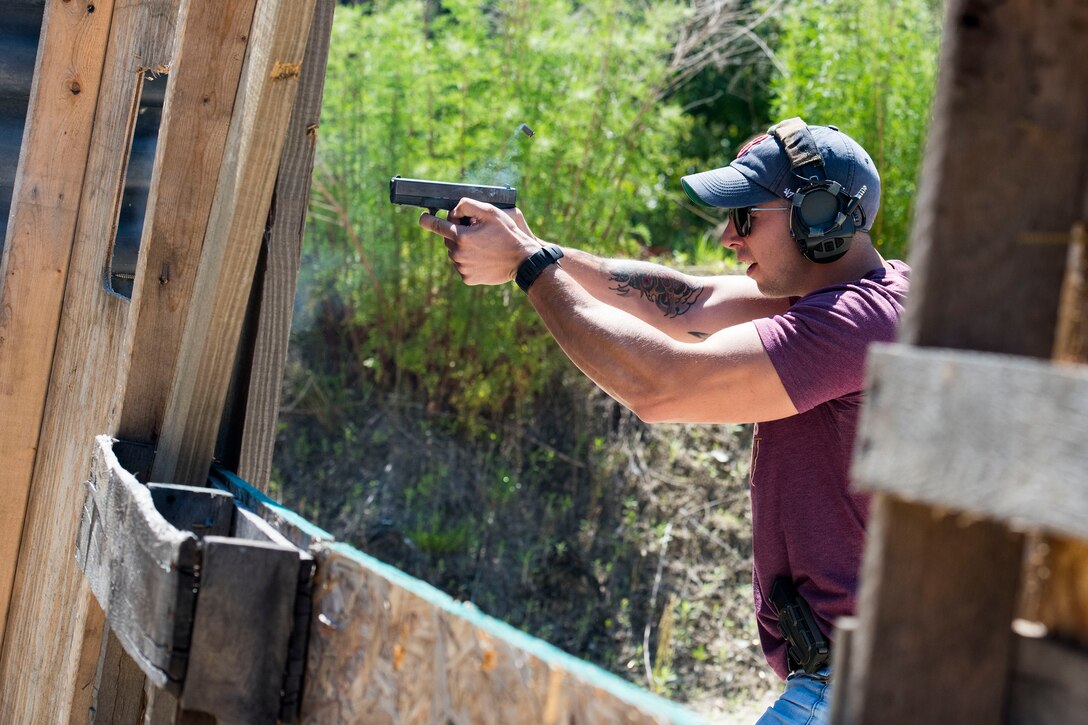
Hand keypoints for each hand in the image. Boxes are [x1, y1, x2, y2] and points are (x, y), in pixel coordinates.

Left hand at [419, 198, 542, 285]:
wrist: (522, 260)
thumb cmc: (507, 234)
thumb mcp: (490, 212)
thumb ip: (467, 205)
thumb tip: (453, 210)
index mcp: (461, 236)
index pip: (435, 225)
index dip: (427, 219)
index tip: (423, 217)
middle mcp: (458, 254)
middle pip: (448, 238)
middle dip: (458, 232)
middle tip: (477, 231)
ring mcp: (462, 268)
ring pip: (454, 252)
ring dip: (463, 247)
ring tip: (483, 246)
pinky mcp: (467, 278)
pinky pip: (461, 266)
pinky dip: (468, 260)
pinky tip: (482, 258)